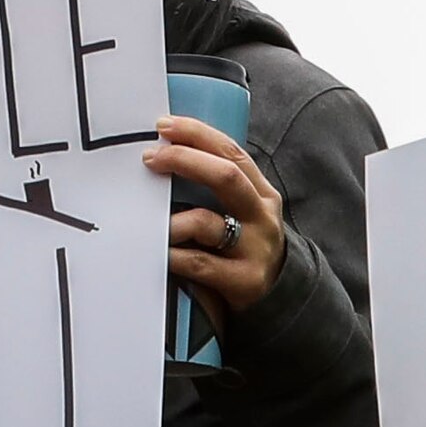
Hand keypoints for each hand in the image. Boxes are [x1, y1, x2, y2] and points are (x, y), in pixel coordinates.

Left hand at [149, 114, 281, 321]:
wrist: (277, 301)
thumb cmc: (243, 248)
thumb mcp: (242, 213)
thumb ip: (217, 188)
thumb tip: (166, 153)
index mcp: (262, 193)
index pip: (231, 152)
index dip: (197, 134)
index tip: (164, 126)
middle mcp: (262, 216)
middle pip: (226, 177)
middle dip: (185, 161)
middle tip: (151, 158)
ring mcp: (255, 249)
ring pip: (207, 223)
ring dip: (172, 219)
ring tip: (148, 220)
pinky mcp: (243, 281)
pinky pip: (198, 263)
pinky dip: (172, 255)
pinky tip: (157, 252)